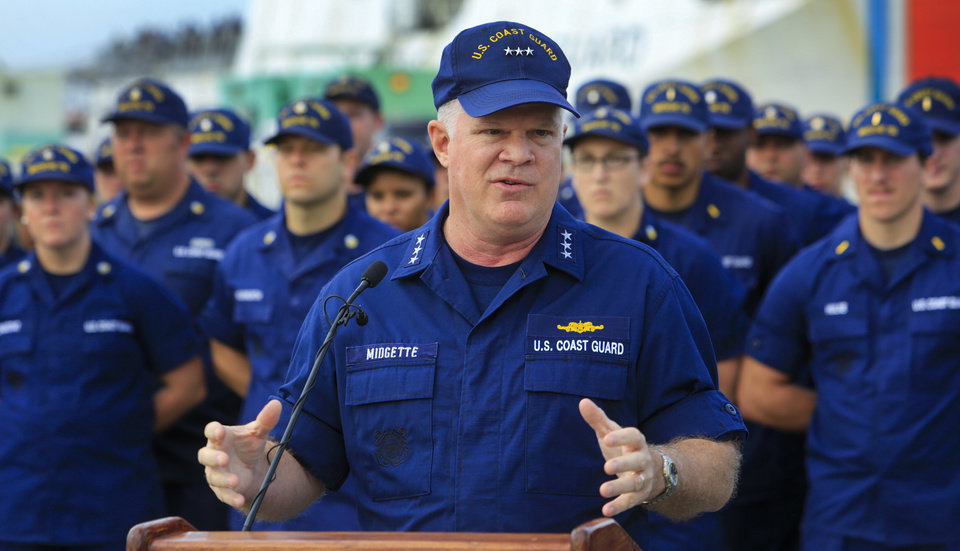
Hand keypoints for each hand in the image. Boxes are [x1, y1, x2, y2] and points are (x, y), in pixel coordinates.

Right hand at [197, 399, 281, 508]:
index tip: (219, 431)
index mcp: (220, 437)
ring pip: (214, 477)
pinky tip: (240, 499)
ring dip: (223, 479)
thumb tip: (276, 404)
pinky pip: (224, 495)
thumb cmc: (248, 445)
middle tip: (225, 459)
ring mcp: (215, 473)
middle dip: (214, 458)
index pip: (211, 431)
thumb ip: (265, 420)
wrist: (252, 467)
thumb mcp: (258, 432)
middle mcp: (213, 455)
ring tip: (235, 481)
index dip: (213, 431)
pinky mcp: (222, 489)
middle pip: (205, 456)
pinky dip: (231, 498)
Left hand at [579, 398, 662, 515]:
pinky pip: (631, 501)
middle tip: (607, 466)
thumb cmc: (625, 448)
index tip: (607, 438)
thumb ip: (598, 419)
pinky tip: (606, 510)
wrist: (652, 471)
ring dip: (619, 487)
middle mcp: (643, 459)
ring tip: (603, 490)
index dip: (621, 437)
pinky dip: (619, 506)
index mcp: (636, 442)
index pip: (633, 436)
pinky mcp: (639, 495)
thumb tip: (582, 402)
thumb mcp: (611, 432)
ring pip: (635, 483)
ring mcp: (643, 478)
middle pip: (637, 461)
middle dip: (623, 463)